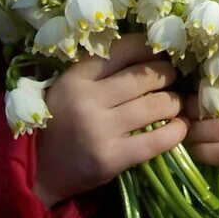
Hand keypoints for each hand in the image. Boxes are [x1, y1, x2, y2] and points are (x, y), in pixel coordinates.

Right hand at [33, 34, 186, 206]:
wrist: (39, 170)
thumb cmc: (63, 120)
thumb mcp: (71, 86)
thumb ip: (103, 69)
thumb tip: (151, 50)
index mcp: (77, 77)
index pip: (124, 48)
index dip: (148, 48)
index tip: (157, 54)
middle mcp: (88, 100)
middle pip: (146, 76)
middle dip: (166, 75)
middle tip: (169, 80)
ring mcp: (100, 130)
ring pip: (156, 105)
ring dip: (174, 102)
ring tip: (173, 104)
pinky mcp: (111, 158)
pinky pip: (157, 140)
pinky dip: (176, 131)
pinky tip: (179, 127)